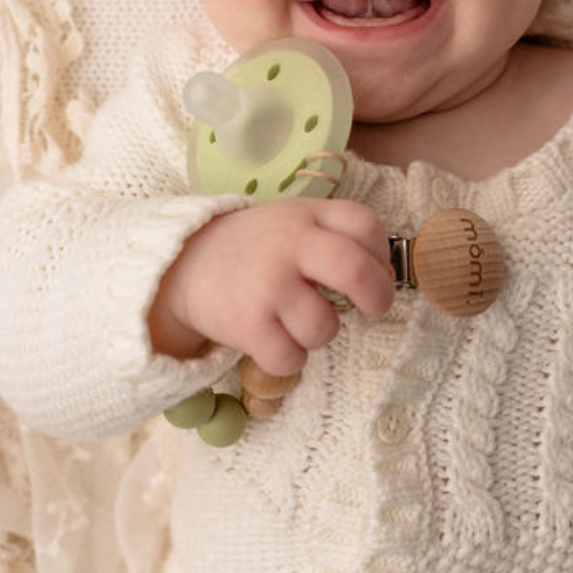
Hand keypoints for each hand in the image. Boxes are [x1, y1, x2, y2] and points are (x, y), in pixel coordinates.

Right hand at [147, 198, 394, 374]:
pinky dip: (290, 358)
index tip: (376, 271)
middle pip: (356, 270)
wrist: (186, 264)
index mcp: (306, 214)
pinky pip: (293, 357)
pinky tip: (274, 338)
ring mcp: (268, 283)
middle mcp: (290, 244)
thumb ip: (336, 236)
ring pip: (325, 328)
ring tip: (296, 320)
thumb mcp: (295, 222)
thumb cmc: (258, 248)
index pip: (364, 224)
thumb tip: (385, 275)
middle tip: (372, 310)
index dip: (381, 254)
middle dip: (377, 298)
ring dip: (320, 334)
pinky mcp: (246, 323)